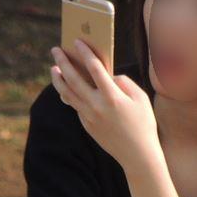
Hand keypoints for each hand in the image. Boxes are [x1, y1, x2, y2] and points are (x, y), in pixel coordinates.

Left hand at [49, 39, 160, 173]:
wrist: (137, 154)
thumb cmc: (143, 123)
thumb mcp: (141, 98)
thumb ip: (124, 83)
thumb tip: (108, 76)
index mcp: (112, 96)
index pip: (94, 68)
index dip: (85, 53)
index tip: (77, 42)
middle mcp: (97, 106)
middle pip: (74, 79)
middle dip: (63, 62)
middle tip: (56, 50)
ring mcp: (89, 117)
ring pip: (68, 94)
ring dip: (59, 79)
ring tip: (53, 68)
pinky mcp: (87, 125)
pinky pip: (75, 106)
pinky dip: (68, 94)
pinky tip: (66, 86)